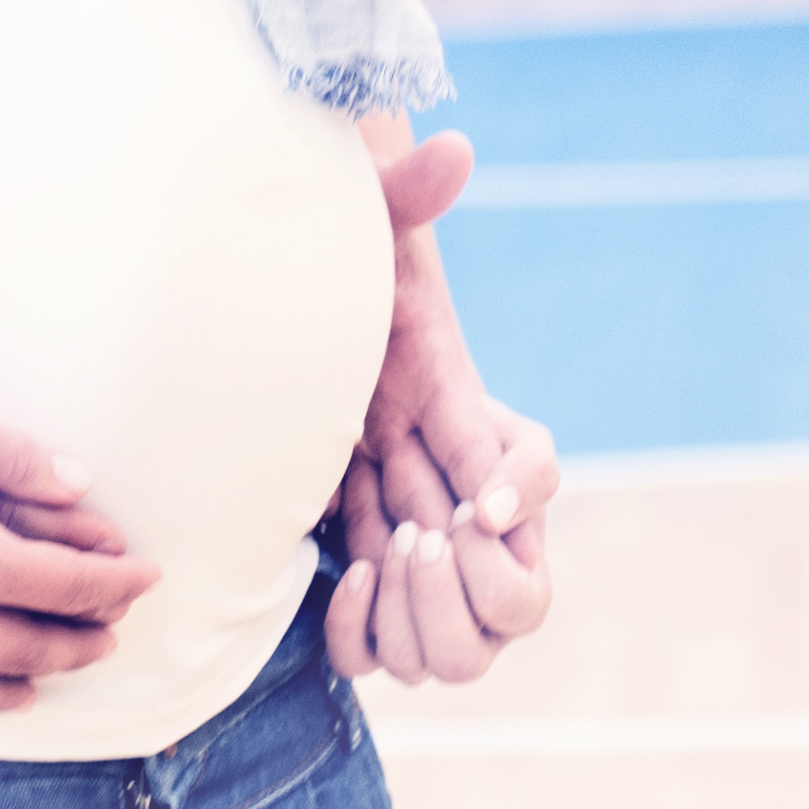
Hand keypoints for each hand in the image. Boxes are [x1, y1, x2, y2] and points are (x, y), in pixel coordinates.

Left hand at [325, 128, 558, 684]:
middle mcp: (459, 494)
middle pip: (523, 600)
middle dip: (474, 591)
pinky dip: (366, 640)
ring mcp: (415, 545)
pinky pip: (388, 657)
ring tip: (372, 562)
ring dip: (421, 628)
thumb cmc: (329, 279)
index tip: (471, 499)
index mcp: (468, 413)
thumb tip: (453, 150)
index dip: (522, 492)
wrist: (272, 330)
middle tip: (409, 538)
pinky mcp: (363, 576)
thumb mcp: (362, 232)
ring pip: (466, 652)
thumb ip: (405, 193)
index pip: (537, 468)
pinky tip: (333, 584)